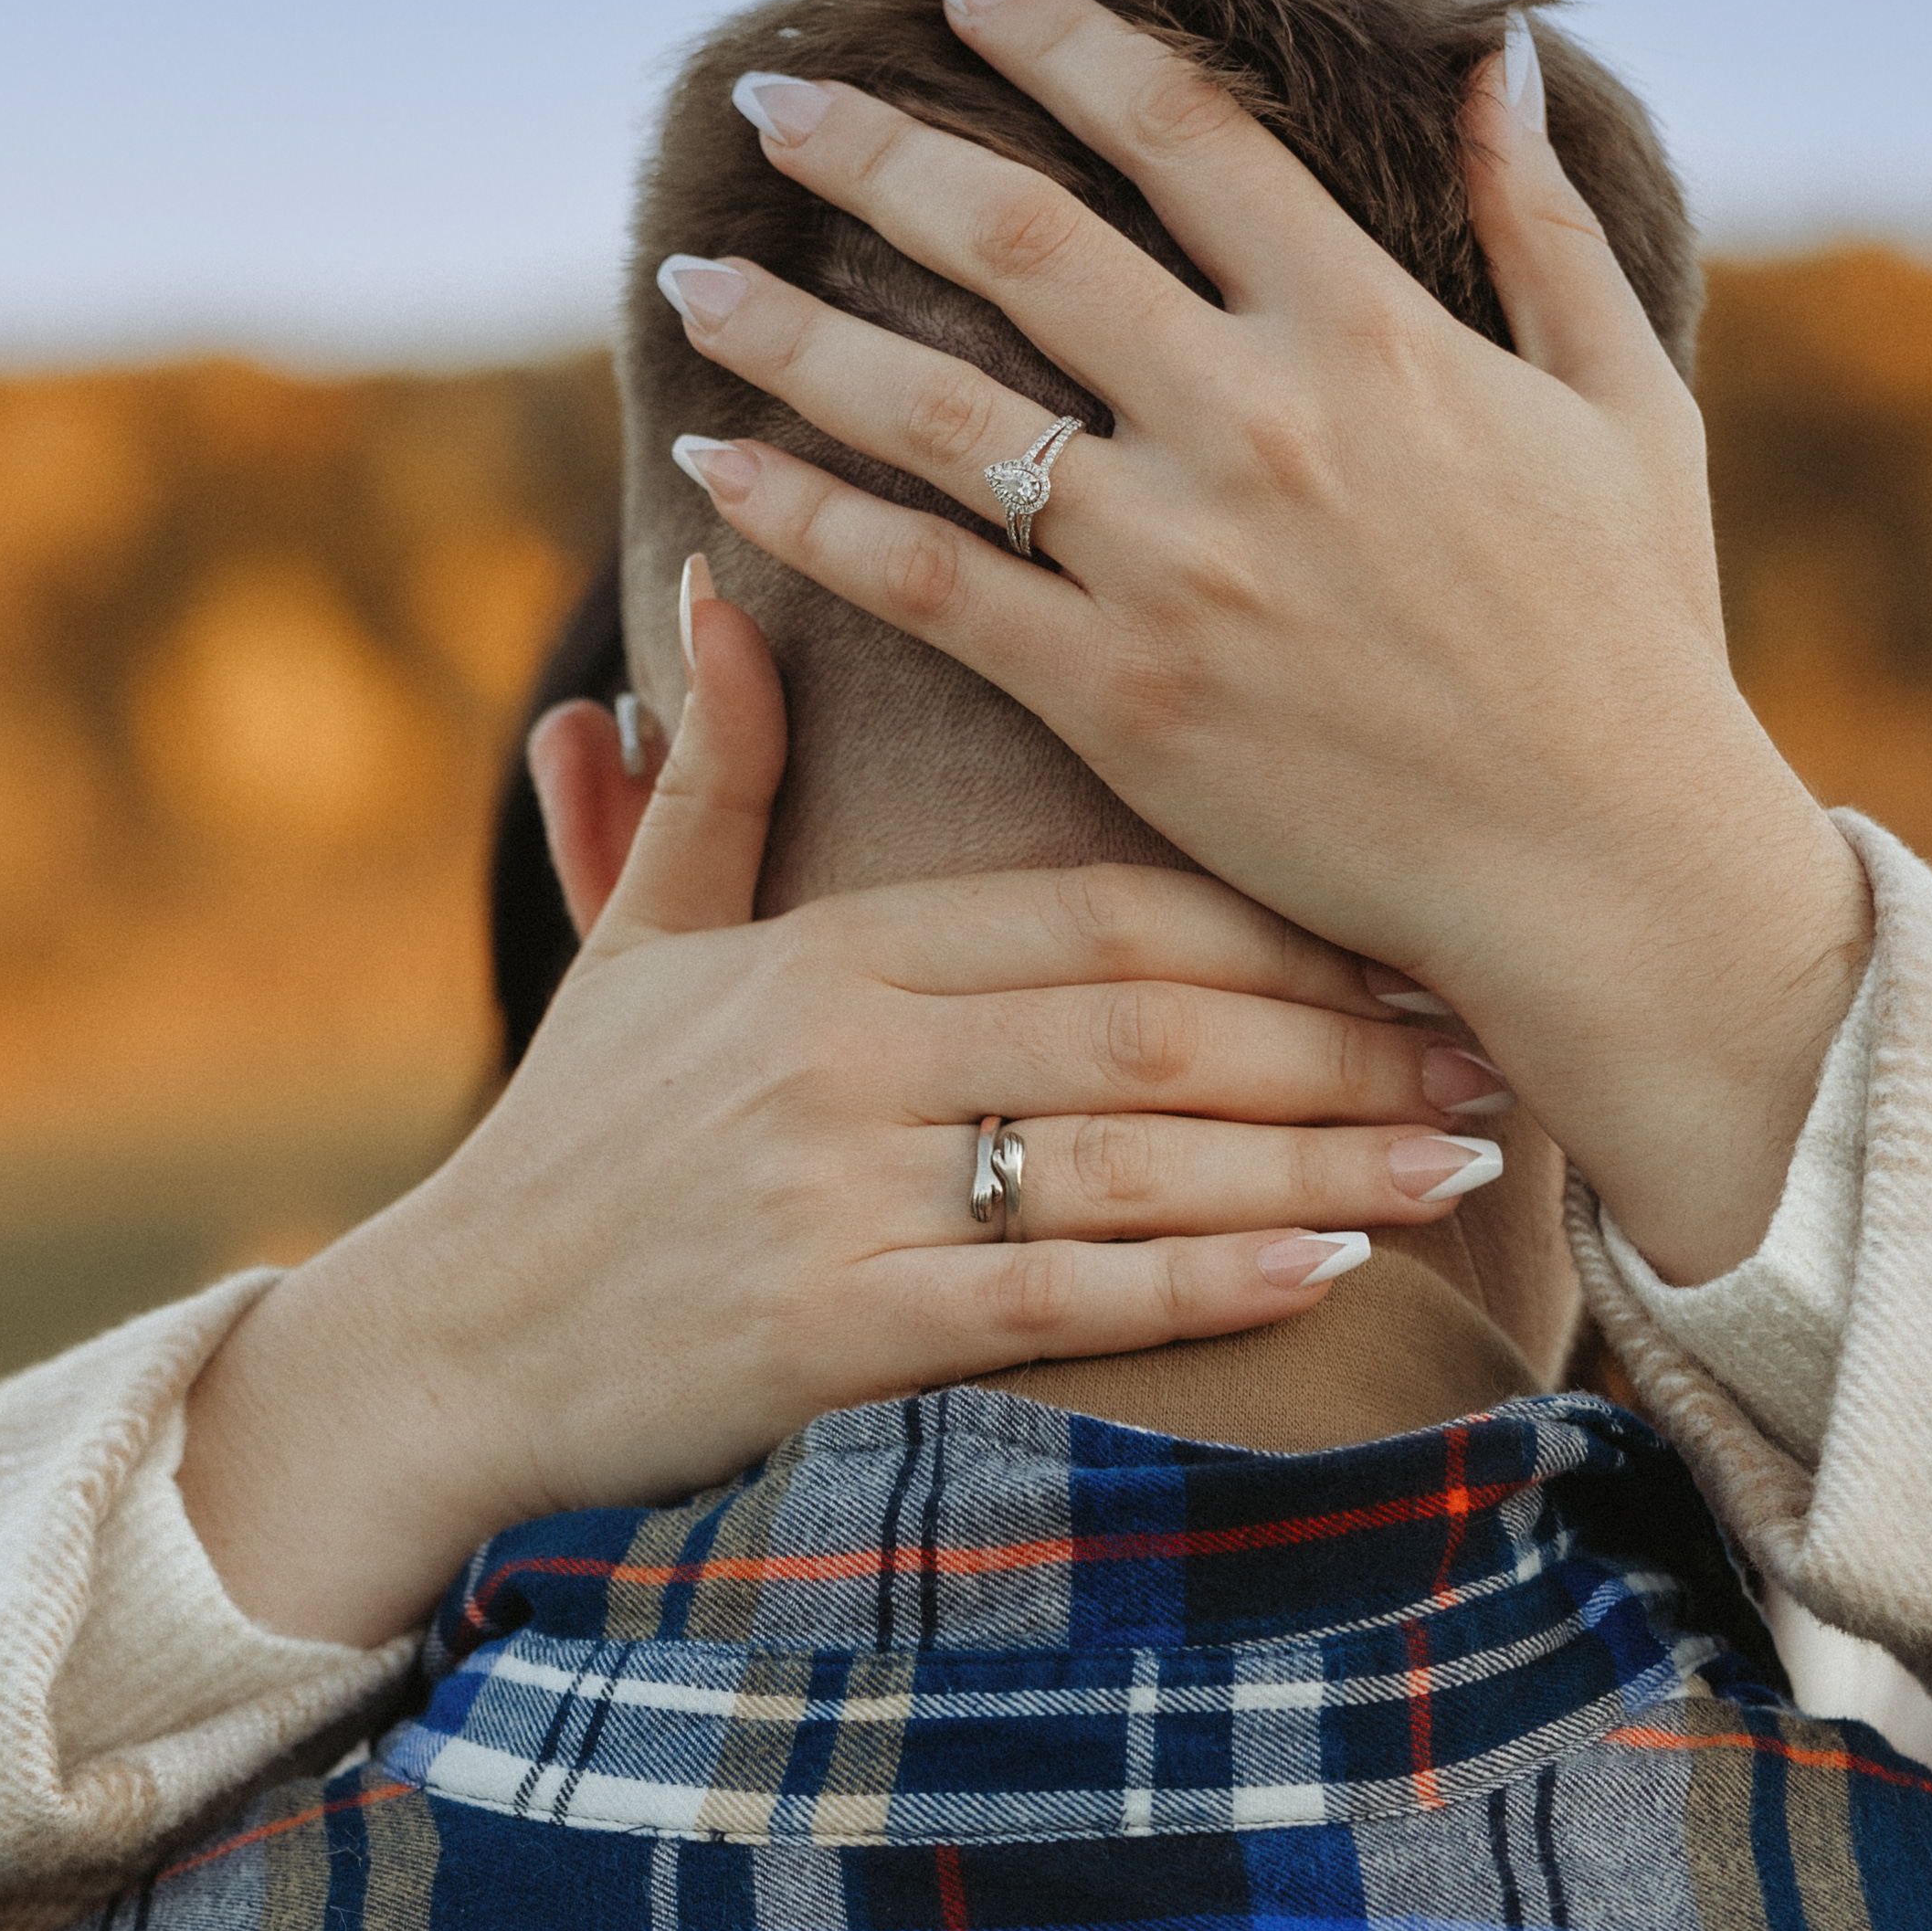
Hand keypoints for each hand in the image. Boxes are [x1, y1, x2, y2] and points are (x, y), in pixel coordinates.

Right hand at [177, 575, 1495, 1644]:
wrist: (442, 1345)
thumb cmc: (570, 1147)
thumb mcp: (638, 940)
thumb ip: (710, 775)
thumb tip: (726, 584)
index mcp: (831, 951)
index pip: (1103, 910)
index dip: (1276, 922)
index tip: (1411, 932)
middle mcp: (846, 1052)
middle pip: (1151, 1020)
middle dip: (1340, 1038)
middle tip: (1489, 1046)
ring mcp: (837, 1190)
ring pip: (1129, 1156)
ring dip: (1313, 1163)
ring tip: (1455, 1159)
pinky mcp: (830, 1328)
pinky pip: (1056, 1299)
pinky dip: (1197, 1284)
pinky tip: (1325, 1273)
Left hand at [659, 0, 1870, 1279]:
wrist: (1606, 872)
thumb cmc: (1631, 648)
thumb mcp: (1623, 404)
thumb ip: (1541, 224)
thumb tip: (1497, 60)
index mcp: (1372, 333)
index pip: (1177, 130)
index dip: (1052, 33)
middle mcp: (1255, 422)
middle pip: (1017, 235)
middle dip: (875, 150)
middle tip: (772, 103)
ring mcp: (1177, 562)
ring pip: (937, 405)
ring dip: (792, 331)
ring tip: (693, 279)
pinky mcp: (1119, 698)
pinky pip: (925, 586)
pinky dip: (808, 517)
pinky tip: (713, 467)